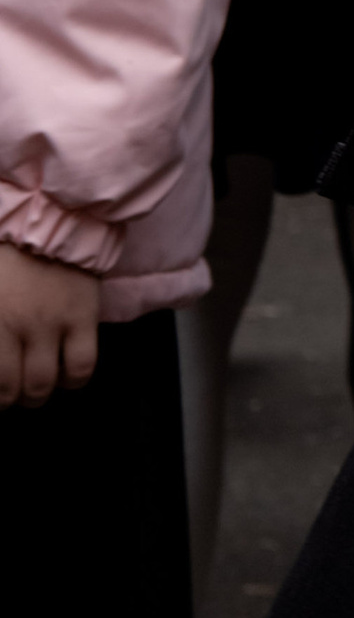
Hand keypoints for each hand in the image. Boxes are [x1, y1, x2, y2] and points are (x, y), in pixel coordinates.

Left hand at [0, 246, 100, 406]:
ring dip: (38, 395)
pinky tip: (65, 373)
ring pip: (46, 385)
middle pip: (14, 388)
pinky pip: (82, 366)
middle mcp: (19, 327)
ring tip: (36, 388)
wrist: (52, 218)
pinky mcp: (82, 319)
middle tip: (10, 394)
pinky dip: (73, 379)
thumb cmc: (7, 252)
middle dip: (10, 399)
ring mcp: (53, 324)